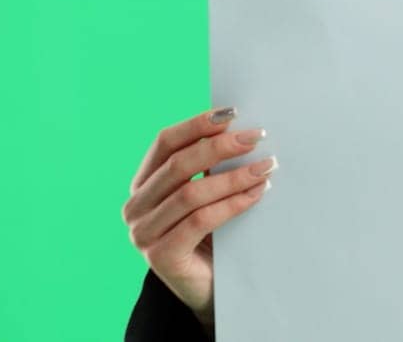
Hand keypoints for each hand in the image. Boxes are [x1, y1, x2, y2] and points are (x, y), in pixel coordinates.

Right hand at [122, 106, 277, 326]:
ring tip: (266, 166)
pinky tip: (257, 193)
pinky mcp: (160, 256)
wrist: (207, 289)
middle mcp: (136, 207)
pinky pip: (200, 220)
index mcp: (142, 184)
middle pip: (178, 164)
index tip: (232, 113)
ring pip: (192, 192)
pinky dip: (232, 203)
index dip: (196, 125)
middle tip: (256, 136)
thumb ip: (210, 167)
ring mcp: (143, 233)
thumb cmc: (210, 235)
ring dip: (234, 175)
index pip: (164, 143)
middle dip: (220, 146)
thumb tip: (241, 128)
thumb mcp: (204, 195)